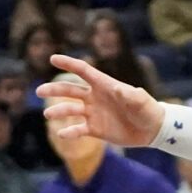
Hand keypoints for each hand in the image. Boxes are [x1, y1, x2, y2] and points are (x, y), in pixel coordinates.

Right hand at [38, 54, 163, 146]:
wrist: (152, 130)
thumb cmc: (148, 109)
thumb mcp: (141, 100)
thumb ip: (131, 95)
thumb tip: (119, 89)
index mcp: (104, 85)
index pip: (83, 71)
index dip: (68, 64)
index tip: (53, 59)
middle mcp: (95, 97)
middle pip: (70, 90)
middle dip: (54, 89)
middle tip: (39, 91)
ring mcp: (94, 113)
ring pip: (71, 110)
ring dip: (58, 111)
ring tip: (48, 114)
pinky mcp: (96, 129)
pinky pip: (79, 129)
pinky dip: (70, 132)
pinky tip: (61, 134)